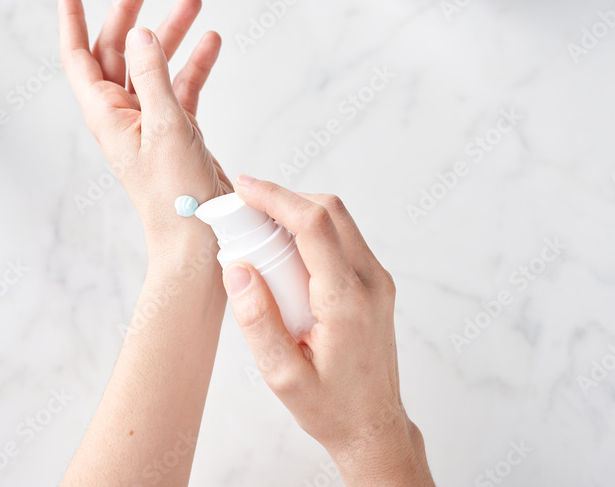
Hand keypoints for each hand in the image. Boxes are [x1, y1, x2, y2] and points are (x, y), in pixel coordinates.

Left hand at [58, 0, 231, 238]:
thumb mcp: (167, 126)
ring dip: (172, 34)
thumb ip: (153, 76)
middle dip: (130, 14)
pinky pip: (182, 88)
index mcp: (107, 116)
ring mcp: (150, 122)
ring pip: (155, 66)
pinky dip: (195, 64)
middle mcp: (123, 116)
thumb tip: (140, 33)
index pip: (79, 59)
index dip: (72, 23)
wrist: (198, 239)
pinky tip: (212, 42)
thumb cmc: (176, 195)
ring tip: (193, 1)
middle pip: (118, 53)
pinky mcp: (177, 131)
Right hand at [221, 176, 434, 486]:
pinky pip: (342, 238)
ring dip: (297, 215)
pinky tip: (282, 257)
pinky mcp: (375, 282)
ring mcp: (377, 279)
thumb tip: (236, 270)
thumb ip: (257, 322)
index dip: (276, 197)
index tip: (243, 187)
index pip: (314, 226)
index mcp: (347, 302)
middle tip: (243, 213)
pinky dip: (309, 232)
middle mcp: (370, 282)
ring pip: (337, 219)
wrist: (373, 427)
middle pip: (329, 210)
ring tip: (259, 238)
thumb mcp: (283, 376)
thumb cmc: (329, 408)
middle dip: (283, 200)